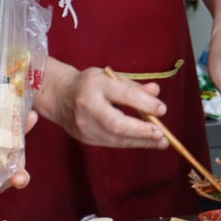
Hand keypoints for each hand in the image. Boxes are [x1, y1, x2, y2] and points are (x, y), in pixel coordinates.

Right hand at [38, 64, 168, 148]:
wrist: (59, 96)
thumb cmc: (90, 84)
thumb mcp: (110, 77)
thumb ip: (133, 86)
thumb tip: (156, 93)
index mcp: (95, 85)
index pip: (123, 95)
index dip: (144, 103)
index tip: (162, 109)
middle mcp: (88, 106)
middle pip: (117, 124)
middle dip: (142, 131)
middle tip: (161, 134)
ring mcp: (84, 125)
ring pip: (116, 138)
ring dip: (142, 141)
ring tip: (162, 142)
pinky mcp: (85, 138)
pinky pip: (113, 143)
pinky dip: (131, 142)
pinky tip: (146, 142)